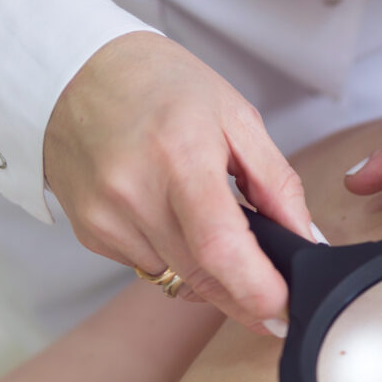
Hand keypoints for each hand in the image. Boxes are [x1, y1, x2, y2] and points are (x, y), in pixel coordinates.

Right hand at [43, 32, 320, 335]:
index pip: (220, 246)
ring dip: (214, 277)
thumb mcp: (237, 118)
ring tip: (225, 239)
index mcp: (180, 157)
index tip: (284, 310)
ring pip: (178, 279)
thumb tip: (307, 241)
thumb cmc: (161, 86)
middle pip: (203, 276)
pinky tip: (177, 222)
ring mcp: (106, 218)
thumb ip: (278, 185)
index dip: (255, 289)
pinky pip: (151, 266)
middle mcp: (134, 193)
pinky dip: (178, 259)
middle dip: (247, 297)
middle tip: (276, 301)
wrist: (74, 71)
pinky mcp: (91, 233)